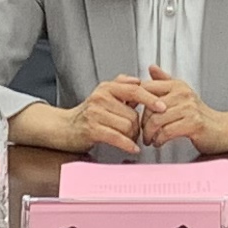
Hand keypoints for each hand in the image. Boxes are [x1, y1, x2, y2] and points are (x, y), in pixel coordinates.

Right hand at [22, 88, 143, 157]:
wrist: (65, 127)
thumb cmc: (88, 113)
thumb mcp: (104, 93)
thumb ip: (122, 84)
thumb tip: (138, 79)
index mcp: (107, 88)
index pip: (135, 89)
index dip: (150, 99)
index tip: (163, 106)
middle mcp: (101, 98)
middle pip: (133, 114)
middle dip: (137, 126)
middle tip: (135, 132)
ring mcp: (95, 113)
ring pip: (127, 126)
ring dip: (131, 136)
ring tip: (127, 138)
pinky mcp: (92, 129)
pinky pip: (117, 137)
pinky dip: (127, 144)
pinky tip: (133, 148)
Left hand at [128, 67, 212, 147]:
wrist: (223, 129)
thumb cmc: (200, 115)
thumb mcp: (182, 94)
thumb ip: (165, 81)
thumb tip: (151, 67)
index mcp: (178, 85)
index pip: (147, 87)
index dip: (135, 100)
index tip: (131, 111)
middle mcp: (183, 94)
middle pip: (149, 106)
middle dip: (143, 122)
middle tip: (142, 131)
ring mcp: (189, 108)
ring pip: (156, 120)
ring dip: (149, 134)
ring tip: (150, 139)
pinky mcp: (193, 123)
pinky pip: (167, 132)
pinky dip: (159, 140)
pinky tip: (159, 142)